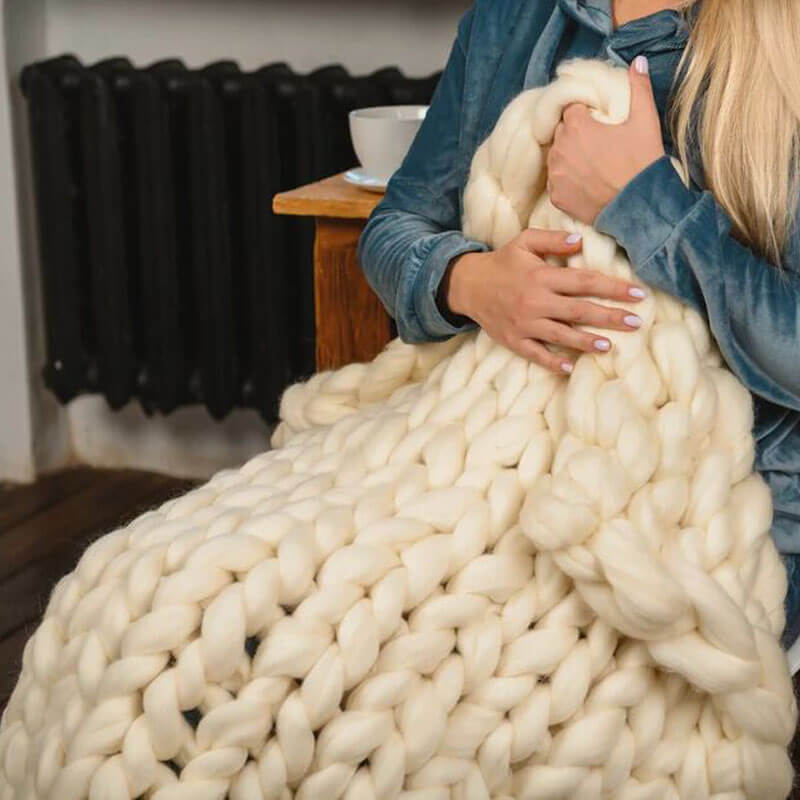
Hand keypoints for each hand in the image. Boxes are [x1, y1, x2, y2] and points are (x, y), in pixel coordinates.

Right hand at [443, 227, 646, 373]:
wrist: (467, 285)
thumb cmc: (502, 262)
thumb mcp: (524, 242)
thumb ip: (553, 240)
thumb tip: (582, 241)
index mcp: (542, 276)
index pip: (585, 282)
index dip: (613, 288)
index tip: (638, 293)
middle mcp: (535, 301)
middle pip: (579, 311)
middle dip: (610, 317)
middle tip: (635, 323)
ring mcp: (524, 323)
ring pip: (561, 335)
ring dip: (587, 342)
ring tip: (609, 346)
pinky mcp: (513, 340)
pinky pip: (535, 354)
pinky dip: (552, 361)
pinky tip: (570, 367)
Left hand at [547, 55, 664, 223]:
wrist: (638, 206)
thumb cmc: (642, 162)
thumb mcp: (645, 120)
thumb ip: (639, 88)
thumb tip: (638, 61)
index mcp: (576, 124)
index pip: (570, 109)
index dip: (583, 114)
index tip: (596, 122)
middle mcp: (560, 147)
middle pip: (561, 132)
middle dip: (575, 134)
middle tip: (596, 145)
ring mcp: (556, 173)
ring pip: (556, 156)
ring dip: (568, 156)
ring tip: (590, 164)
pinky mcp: (556, 196)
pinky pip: (555, 181)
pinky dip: (566, 180)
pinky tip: (583, 182)